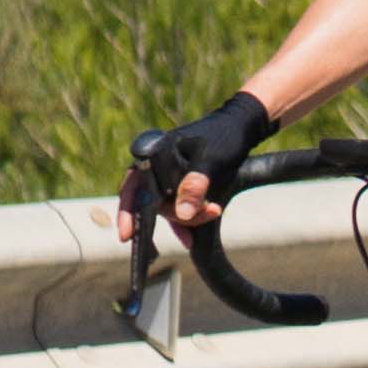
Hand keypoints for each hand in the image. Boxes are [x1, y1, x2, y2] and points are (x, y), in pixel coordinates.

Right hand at [124, 94, 268, 232]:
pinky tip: (190, 238)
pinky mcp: (179, 186)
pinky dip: (184, 223)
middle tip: (204, 216)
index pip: (133, 187)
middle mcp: (154, 167)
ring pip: (167, 208)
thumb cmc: (223, 138)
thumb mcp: (211, 160)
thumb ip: (195, 185)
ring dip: (188, 218)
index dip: (127, 212)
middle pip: (151, 203)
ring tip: (214, 210)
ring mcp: (166, 178)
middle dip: (174, 216)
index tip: (126, 236)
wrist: (241, 128)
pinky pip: (175, 210)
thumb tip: (182, 214)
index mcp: (154, 155)